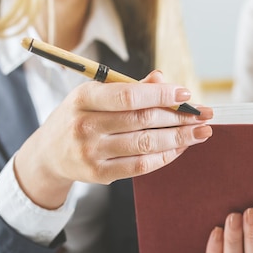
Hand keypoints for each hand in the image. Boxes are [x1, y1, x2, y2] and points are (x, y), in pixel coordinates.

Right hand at [14, 70, 211, 208]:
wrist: (49, 154)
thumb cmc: (80, 116)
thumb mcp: (95, 95)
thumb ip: (129, 87)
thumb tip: (162, 79)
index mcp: (84, 98)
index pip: (129, 95)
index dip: (161, 95)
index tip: (187, 94)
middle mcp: (85, 125)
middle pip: (142, 120)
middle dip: (179, 117)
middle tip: (204, 115)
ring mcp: (91, 152)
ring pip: (146, 144)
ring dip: (179, 138)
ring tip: (200, 133)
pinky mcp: (99, 174)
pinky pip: (140, 165)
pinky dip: (165, 156)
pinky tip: (180, 148)